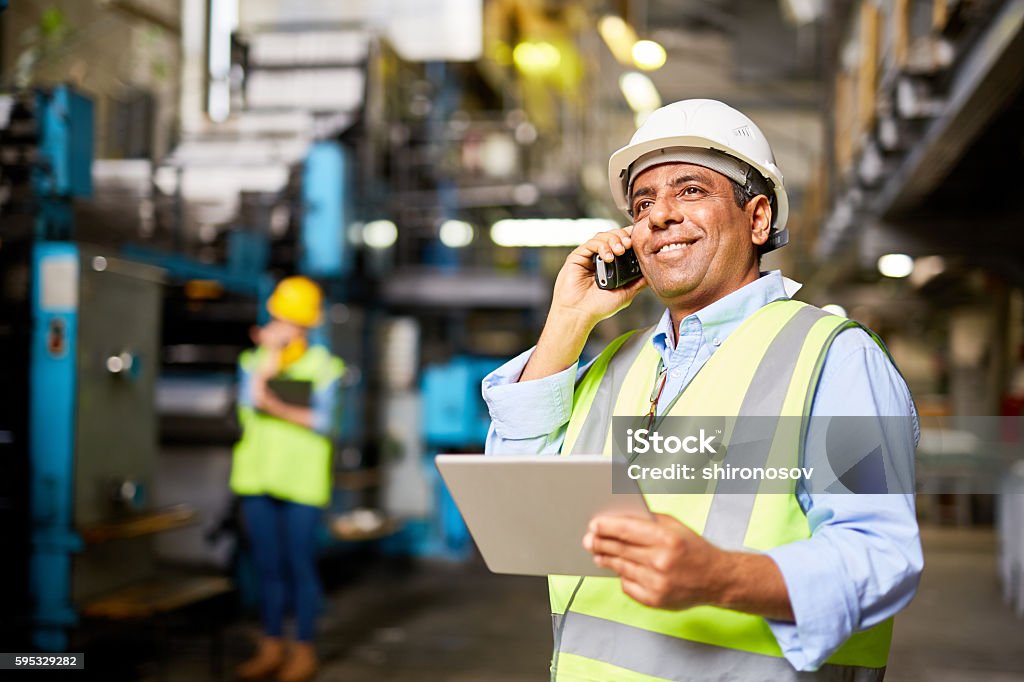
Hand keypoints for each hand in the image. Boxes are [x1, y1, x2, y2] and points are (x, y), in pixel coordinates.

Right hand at [551, 226, 646, 326]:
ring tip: (619, 251)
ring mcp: (589, 256)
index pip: (623, 243)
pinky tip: (607, 257)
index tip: (639, 240)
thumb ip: (639, 282)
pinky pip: (591, 243)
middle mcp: (600, 258)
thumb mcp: (626, 293)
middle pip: (613, 235)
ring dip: (613, 240)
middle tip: (629, 244)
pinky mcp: (578, 256)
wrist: (579, 314)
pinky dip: (601, 246)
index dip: (631, 238)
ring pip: (603, 236)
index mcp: (612, 264)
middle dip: (623, 236)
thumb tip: (652, 272)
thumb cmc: (598, 307)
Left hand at [583, 513, 727, 609]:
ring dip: (606, 560)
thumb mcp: (675, 526)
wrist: (716, 579)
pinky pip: (628, 586)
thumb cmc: (694, 549)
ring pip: (621, 568)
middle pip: (620, 550)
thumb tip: (619, 519)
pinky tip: (619, 569)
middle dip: (601, 543)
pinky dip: (623, 577)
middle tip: (588, 540)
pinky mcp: (655, 600)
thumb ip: (649, 521)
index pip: (627, 530)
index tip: (594, 525)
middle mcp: (661, 561)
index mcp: (667, 539)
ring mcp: (657, 583)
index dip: (607, 527)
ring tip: (598, 554)